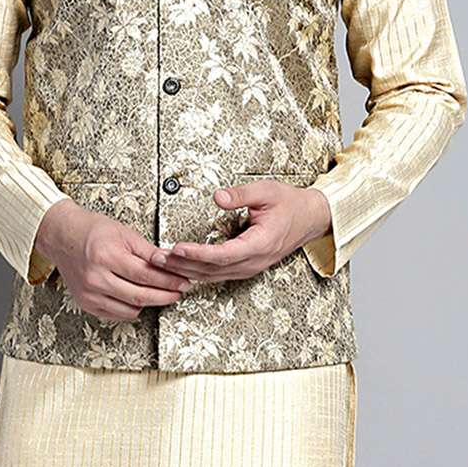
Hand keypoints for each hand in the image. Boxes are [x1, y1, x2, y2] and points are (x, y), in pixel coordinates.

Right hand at [34, 199, 192, 320]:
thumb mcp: (124, 232)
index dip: (168, 281)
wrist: (63, 236)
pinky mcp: (85, 303)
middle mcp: (95, 277)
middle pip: (139, 296)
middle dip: (164, 295)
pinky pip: (115, 314)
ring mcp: (89, 293)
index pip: (145, 275)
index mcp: (106, 256)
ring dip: (150, 304)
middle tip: (179, 291)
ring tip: (162, 294)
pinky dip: (131, 309)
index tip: (182, 281)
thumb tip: (170, 262)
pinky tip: (140, 299)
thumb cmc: (91, 230)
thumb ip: (147, 251)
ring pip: (129, 310)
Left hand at [148, 179, 332, 281]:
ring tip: (163, 263)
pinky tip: (182, 269)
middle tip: (158, 258)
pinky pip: (219, 274)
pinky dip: (198, 272)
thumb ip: (241, 194)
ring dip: (187, 271)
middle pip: (213, 269)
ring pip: (214, 275)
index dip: (198, 253)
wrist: (309, 218)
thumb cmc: (290, 203)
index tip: (178, 248)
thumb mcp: (266, 190)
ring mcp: (251, 267)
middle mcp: (254, 261)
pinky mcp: (246, 267)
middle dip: (183, 265)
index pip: (223, 254)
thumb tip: (217, 197)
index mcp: (260, 244)